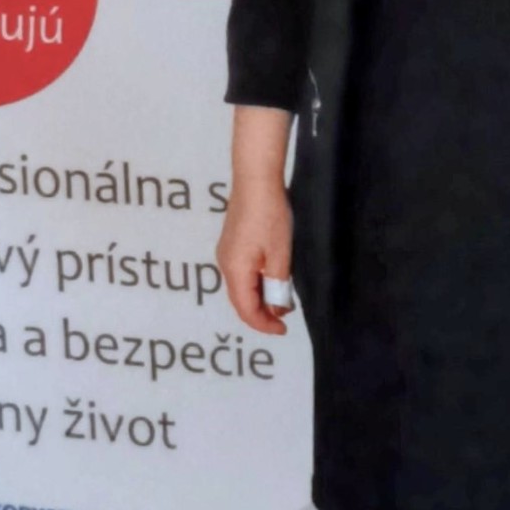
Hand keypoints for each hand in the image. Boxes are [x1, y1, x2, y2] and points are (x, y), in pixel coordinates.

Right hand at [218, 175, 294, 335]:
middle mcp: (225, 264)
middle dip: (261, 313)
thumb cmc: (270, 216)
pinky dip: (255, 284)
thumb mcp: (279, 254)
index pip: (246, 309)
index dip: (264, 324)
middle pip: (240, 300)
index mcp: (235, 270)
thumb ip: (277, 284)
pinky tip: (271, 280)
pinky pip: (241, 273)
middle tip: (284, 319)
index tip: (284, 329)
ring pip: (241, 287)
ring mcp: (226, 253)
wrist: (256, 180)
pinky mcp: (231, 244)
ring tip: (282, 301)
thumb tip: (276, 308)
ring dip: (259, 298)